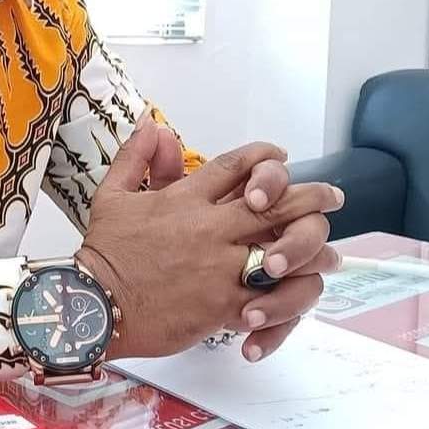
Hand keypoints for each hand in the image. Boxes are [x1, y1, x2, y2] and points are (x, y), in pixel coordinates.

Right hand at [80, 123, 343, 360]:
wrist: (95, 304)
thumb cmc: (104, 250)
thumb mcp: (111, 193)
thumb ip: (136, 157)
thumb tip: (150, 123)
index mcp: (183, 198)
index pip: (234, 166)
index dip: (263, 158)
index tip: (283, 155)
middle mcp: (207, 228)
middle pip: (271, 205)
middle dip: (308, 197)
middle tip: (333, 196)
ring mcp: (218, 267)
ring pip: (280, 251)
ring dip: (311, 249)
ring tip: (331, 250)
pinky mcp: (221, 305)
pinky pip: (269, 298)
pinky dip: (290, 295)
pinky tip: (305, 291)